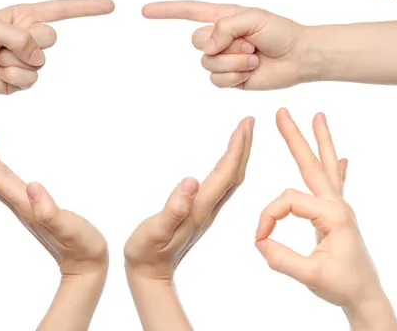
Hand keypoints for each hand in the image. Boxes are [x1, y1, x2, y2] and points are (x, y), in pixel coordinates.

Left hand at [0, 0, 114, 94]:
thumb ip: (19, 36)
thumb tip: (37, 54)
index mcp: (25, 17)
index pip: (62, 10)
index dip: (87, 8)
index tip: (110, 6)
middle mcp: (30, 37)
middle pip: (51, 38)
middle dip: (28, 41)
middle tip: (5, 43)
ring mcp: (26, 59)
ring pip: (40, 62)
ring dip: (14, 61)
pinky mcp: (20, 80)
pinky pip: (29, 80)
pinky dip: (11, 77)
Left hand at [0, 123, 107, 278]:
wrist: (85, 268)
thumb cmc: (82, 247)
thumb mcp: (69, 227)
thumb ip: (50, 211)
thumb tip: (32, 186)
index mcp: (25, 206)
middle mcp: (21, 206)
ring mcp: (26, 209)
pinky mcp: (34, 211)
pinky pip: (9, 186)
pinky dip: (1, 171)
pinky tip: (4, 168)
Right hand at [124, 118, 252, 281]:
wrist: (150, 274)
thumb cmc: (147, 252)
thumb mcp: (155, 231)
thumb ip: (173, 209)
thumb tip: (191, 181)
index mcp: (201, 208)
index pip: (226, 174)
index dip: (237, 149)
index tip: (245, 125)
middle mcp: (208, 208)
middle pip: (235, 174)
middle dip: (244, 146)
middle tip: (249, 121)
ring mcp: (206, 210)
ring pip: (231, 179)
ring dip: (239, 155)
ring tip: (242, 134)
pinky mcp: (200, 212)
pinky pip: (222, 184)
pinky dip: (229, 166)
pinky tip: (226, 160)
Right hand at [143, 1, 309, 89]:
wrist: (298, 57)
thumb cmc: (279, 31)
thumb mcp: (252, 18)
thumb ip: (224, 27)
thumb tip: (206, 47)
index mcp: (221, 17)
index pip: (187, 11)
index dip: (165, 10)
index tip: (144, 11)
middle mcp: (218, 37)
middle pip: (195, 41)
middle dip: (221, 44)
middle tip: (247, 44)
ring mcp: (222, 58)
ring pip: (207, 63)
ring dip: (233, 62)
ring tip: (253, 58)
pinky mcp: (229, 77)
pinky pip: (217, 80)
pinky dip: (235, 76)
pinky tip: (251, 71)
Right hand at [256, 109, 390, 320]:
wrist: (366, 297)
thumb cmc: (343, 287)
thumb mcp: (310, 276)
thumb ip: (282, 258)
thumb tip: (260, 241)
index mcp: (331, 214)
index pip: (287, 201)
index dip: (268, 217)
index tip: (260, 239)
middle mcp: (336, 204)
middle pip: (311, 163)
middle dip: (295, 137)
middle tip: (281, 112)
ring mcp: (338, 207)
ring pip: (326, 167)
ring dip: (321, 141)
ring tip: (319, 117)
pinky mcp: (336, 214)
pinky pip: (336, 183)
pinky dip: (336, 167)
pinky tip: (341, 157)